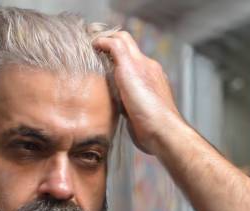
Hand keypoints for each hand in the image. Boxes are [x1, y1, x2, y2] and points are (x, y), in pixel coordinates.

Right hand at [94, 31, 185, 154]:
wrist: (160, 133)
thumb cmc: (147, 104)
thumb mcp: (129, 69)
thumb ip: (118, 50)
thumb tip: (103, 39)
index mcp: (144, 62)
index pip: (123, 40)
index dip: (105, 38)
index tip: (90, 45)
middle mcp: (145, 74)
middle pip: (123, 56)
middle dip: (106, 54)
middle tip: (90, 59)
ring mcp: (143, 91)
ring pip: (123, 76)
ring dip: (110, 74)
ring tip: (95, 78)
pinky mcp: (138, 108)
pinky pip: (124, 94)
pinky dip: (114, 92)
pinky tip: (107, 98)